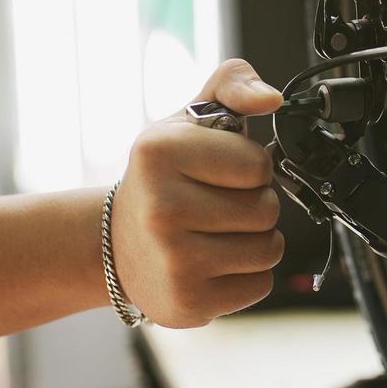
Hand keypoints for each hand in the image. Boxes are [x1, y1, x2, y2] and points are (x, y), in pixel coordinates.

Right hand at [110, 59, 285, 327]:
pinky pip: (261, 284)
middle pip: (267, 208)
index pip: (258, 163)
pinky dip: (246, 275)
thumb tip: (272, 98)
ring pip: (269, 248)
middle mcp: (161, 209)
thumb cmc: (163, 177)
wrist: (114, 244)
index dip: (249, 165)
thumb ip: (234, 85)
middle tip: (216, 203)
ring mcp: (173, 262)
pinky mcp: (188, 302)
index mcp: (159, 152)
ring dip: (254, 240)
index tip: (219, 169)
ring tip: (216, 232)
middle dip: (254, 203)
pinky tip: (212, 262)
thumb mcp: (189, 118)